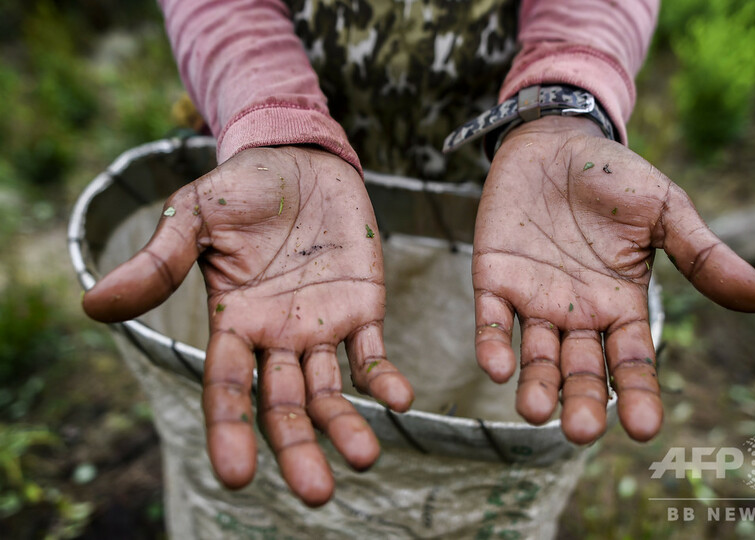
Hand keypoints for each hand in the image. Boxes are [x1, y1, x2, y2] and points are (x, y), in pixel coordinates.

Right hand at [83, 146, 413, 505]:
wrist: (301, 160)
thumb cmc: (243, 187)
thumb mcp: (197, 215)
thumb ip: (159, 260)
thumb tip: (93, 305)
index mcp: (232, 322)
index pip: (227, 387)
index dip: (230, 429)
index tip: (235, 475)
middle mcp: (276, 337)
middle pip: (284, 406)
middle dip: (298, 448)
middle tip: (317, 494)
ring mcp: (321, 328)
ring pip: (330, 392)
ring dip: (346, 426)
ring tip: (365, 458)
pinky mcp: (362, 310)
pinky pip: (373, 355)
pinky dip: (384, 379)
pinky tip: (400, 400)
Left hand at [472, 116, 754, 443]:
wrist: (553, 141)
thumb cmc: (612, 178)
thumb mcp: (664, 211)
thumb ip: (701, 255)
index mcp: (620, 304)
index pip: (631, 361)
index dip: (636, 394)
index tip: (643, 429)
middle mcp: (577, 313)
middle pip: (580, 370)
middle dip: (581, 401)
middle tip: (582, 431)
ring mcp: (533, 300)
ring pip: (536, 355)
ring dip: (535, 385)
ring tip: (536, 412)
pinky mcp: (494, 280)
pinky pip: (492, 319)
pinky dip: (493, 343)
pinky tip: (497, 367)